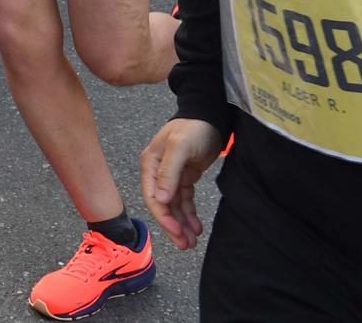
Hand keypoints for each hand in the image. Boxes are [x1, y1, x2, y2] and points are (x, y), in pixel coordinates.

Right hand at [141, 118, 226, 249]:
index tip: (176, 231)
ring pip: (174, 206)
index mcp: (150, 164)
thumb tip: (160, 199)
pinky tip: (197, 226)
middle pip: (162, 205)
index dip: (163, 216)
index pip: (152, 196)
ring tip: (192, 241)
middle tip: (185, 244)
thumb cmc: (193, 128)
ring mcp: (171, 176)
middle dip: (173, 226)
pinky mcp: (185, 177)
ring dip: (182, 224)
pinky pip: (185, 201)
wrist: (211, 117)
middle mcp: (157, 171)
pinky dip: (190, 214)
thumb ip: (169, 172)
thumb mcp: (180, 147)